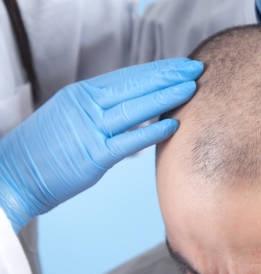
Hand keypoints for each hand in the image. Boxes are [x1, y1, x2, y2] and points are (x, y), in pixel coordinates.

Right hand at [0, 58, 202, 232]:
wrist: (14, 174)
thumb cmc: (47, 148)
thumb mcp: (70, 115)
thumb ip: (100, 107)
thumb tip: (134, 103)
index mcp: (81, 94)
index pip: (128, 76)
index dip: (157, 70)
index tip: (181, 66)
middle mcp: (85, 106)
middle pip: (135, 86)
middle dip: (168, 76)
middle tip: (196, 69)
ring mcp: (89, 129)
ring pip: (135, 109)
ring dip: (166, 97)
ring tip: (191, 88)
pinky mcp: (92, 156)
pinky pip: (129, 141)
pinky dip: (153, 132)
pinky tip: (175, 124)